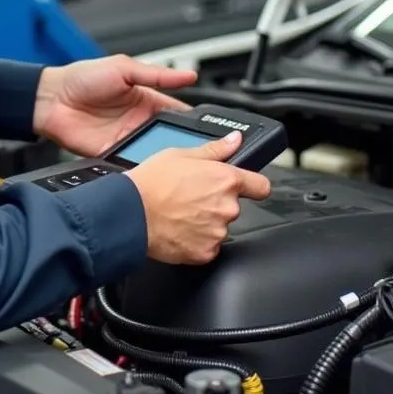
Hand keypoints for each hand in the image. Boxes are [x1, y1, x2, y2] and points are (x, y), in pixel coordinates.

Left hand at [33, 54, 197, 158]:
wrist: (51, 98)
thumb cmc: (82, 77)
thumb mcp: (123, 68)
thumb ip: (156, 75)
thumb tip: (189, 76)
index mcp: (146, 100)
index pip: (176, 114)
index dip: (191, 123)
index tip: (208, 132)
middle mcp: (138, 122)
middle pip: (168, 139)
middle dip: (181, 146)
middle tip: (196, 153)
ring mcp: (126, 139)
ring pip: (153, 155)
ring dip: (162, 159)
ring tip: (176, 163)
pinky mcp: (111, 154)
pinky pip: (130, 164)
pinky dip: (140, 168)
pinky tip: (149, 170)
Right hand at [124, 131, 271, 264]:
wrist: (131, 213)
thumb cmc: (151, 182)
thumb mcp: (181, 154)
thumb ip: (215, 149)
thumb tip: (235, 140)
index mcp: (225, 180)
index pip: (261, 186)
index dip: (253, 185)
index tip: (248, 187)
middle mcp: (227, 207)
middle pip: (233, 206)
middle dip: (216, 203)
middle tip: (191, 198)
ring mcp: (217, 232)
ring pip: (219, 227)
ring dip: (206, 222)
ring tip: (180, 213)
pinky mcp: (205, 253)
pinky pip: (208, 246)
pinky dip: (197, 241)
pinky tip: (179, 229)